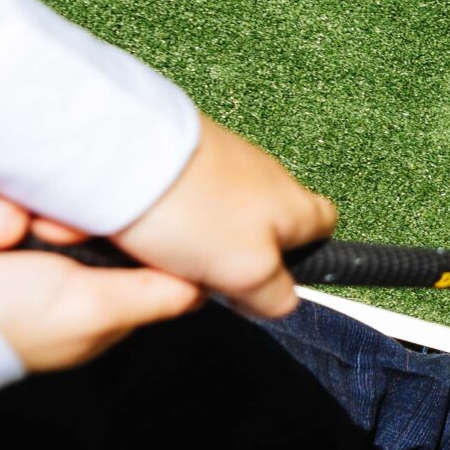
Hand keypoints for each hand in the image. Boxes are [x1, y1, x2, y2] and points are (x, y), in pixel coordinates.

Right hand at [0, 167, 205, 370]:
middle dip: (38, 201)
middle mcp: (47, 260)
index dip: (111, 207)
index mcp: (94, 286)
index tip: (83, 214)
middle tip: (23, 225)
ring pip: (8, 182)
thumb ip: (152, 295)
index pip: (125, 227)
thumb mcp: (90, 310)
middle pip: (65, 197)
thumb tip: (209, 283)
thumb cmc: (2, 322)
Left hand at [113, 116, 337, 317]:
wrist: (124, 150)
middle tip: (205, 273)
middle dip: (235, 252)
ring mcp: (225, 158)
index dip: (302, 258)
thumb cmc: (193, 211)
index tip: (268, 279)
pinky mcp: (184, 148)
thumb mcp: (247, 273)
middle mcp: (268, 175)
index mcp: (296, 206)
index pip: (325, 230)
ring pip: (219, 211)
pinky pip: (184, 191)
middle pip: (264, 225)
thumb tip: (281, 302)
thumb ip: (275, 295)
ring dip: (196, 233)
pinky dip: (168, 210)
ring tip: (163, 247)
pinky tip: (142, 221)